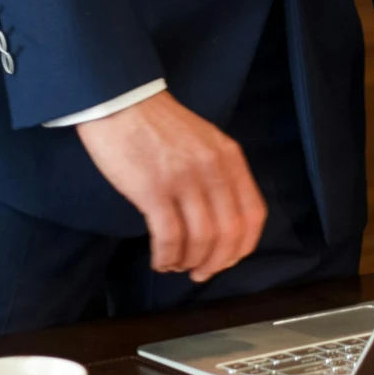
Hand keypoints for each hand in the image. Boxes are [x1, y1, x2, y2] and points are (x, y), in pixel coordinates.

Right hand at [77, 91, 266, 281]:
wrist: (121, 101)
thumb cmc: (158, 124)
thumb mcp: (204, 140)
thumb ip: (219, 172)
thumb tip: (223, 219)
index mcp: (229, 157)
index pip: (253, 214)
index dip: (242, 246)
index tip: (228, 260)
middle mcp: (212, 169)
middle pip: (228, 233)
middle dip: (216, 262)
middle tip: (200, 273)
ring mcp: (184, 179)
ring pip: (200, 240)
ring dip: (189, 262)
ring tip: (175, 265)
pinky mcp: (153, 189)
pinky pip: (169, 238)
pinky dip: (167, 257)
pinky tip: (160, 260)